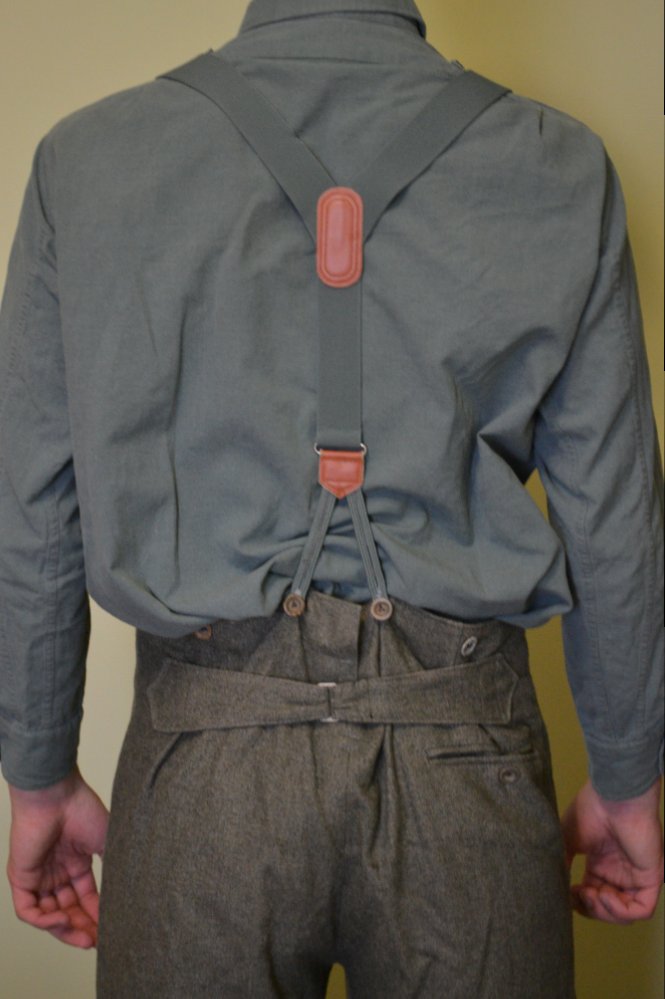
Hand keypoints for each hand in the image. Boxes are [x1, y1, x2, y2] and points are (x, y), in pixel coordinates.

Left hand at [6, 765, 109, 947]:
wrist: (57, 795)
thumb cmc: (82, 810)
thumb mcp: (107, 841)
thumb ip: (114, 866)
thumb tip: (129, 891)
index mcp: (75, 862)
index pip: (85, 898)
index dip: (96, 916)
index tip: (110, 930)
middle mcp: (56, 872)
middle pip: (67, 911)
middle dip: (82, 928)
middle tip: (96, 942)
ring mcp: (37, 876)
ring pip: (48, 915)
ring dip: (64, 929)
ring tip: (83, 936)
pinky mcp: (20, 878)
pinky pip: (28, 910)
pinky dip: (44, 921)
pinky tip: (63, 920)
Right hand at [561, 776, 662, 923]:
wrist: (612, 797)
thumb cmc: (591, 810)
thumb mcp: (567, 839)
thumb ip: (561, 863)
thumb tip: (552, 887)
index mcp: (601, 863)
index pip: (592, 895)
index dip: (579, 902)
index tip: (565, 892)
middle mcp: (619, 872)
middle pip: (607, 908)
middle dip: (589, 908)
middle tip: (576, 894)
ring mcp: (636, 876)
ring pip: (624, 913)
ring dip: (603, 912)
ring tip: (589, 894)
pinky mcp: (652, 879)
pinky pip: (641, 909)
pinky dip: (620, 911)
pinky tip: (603, 895)